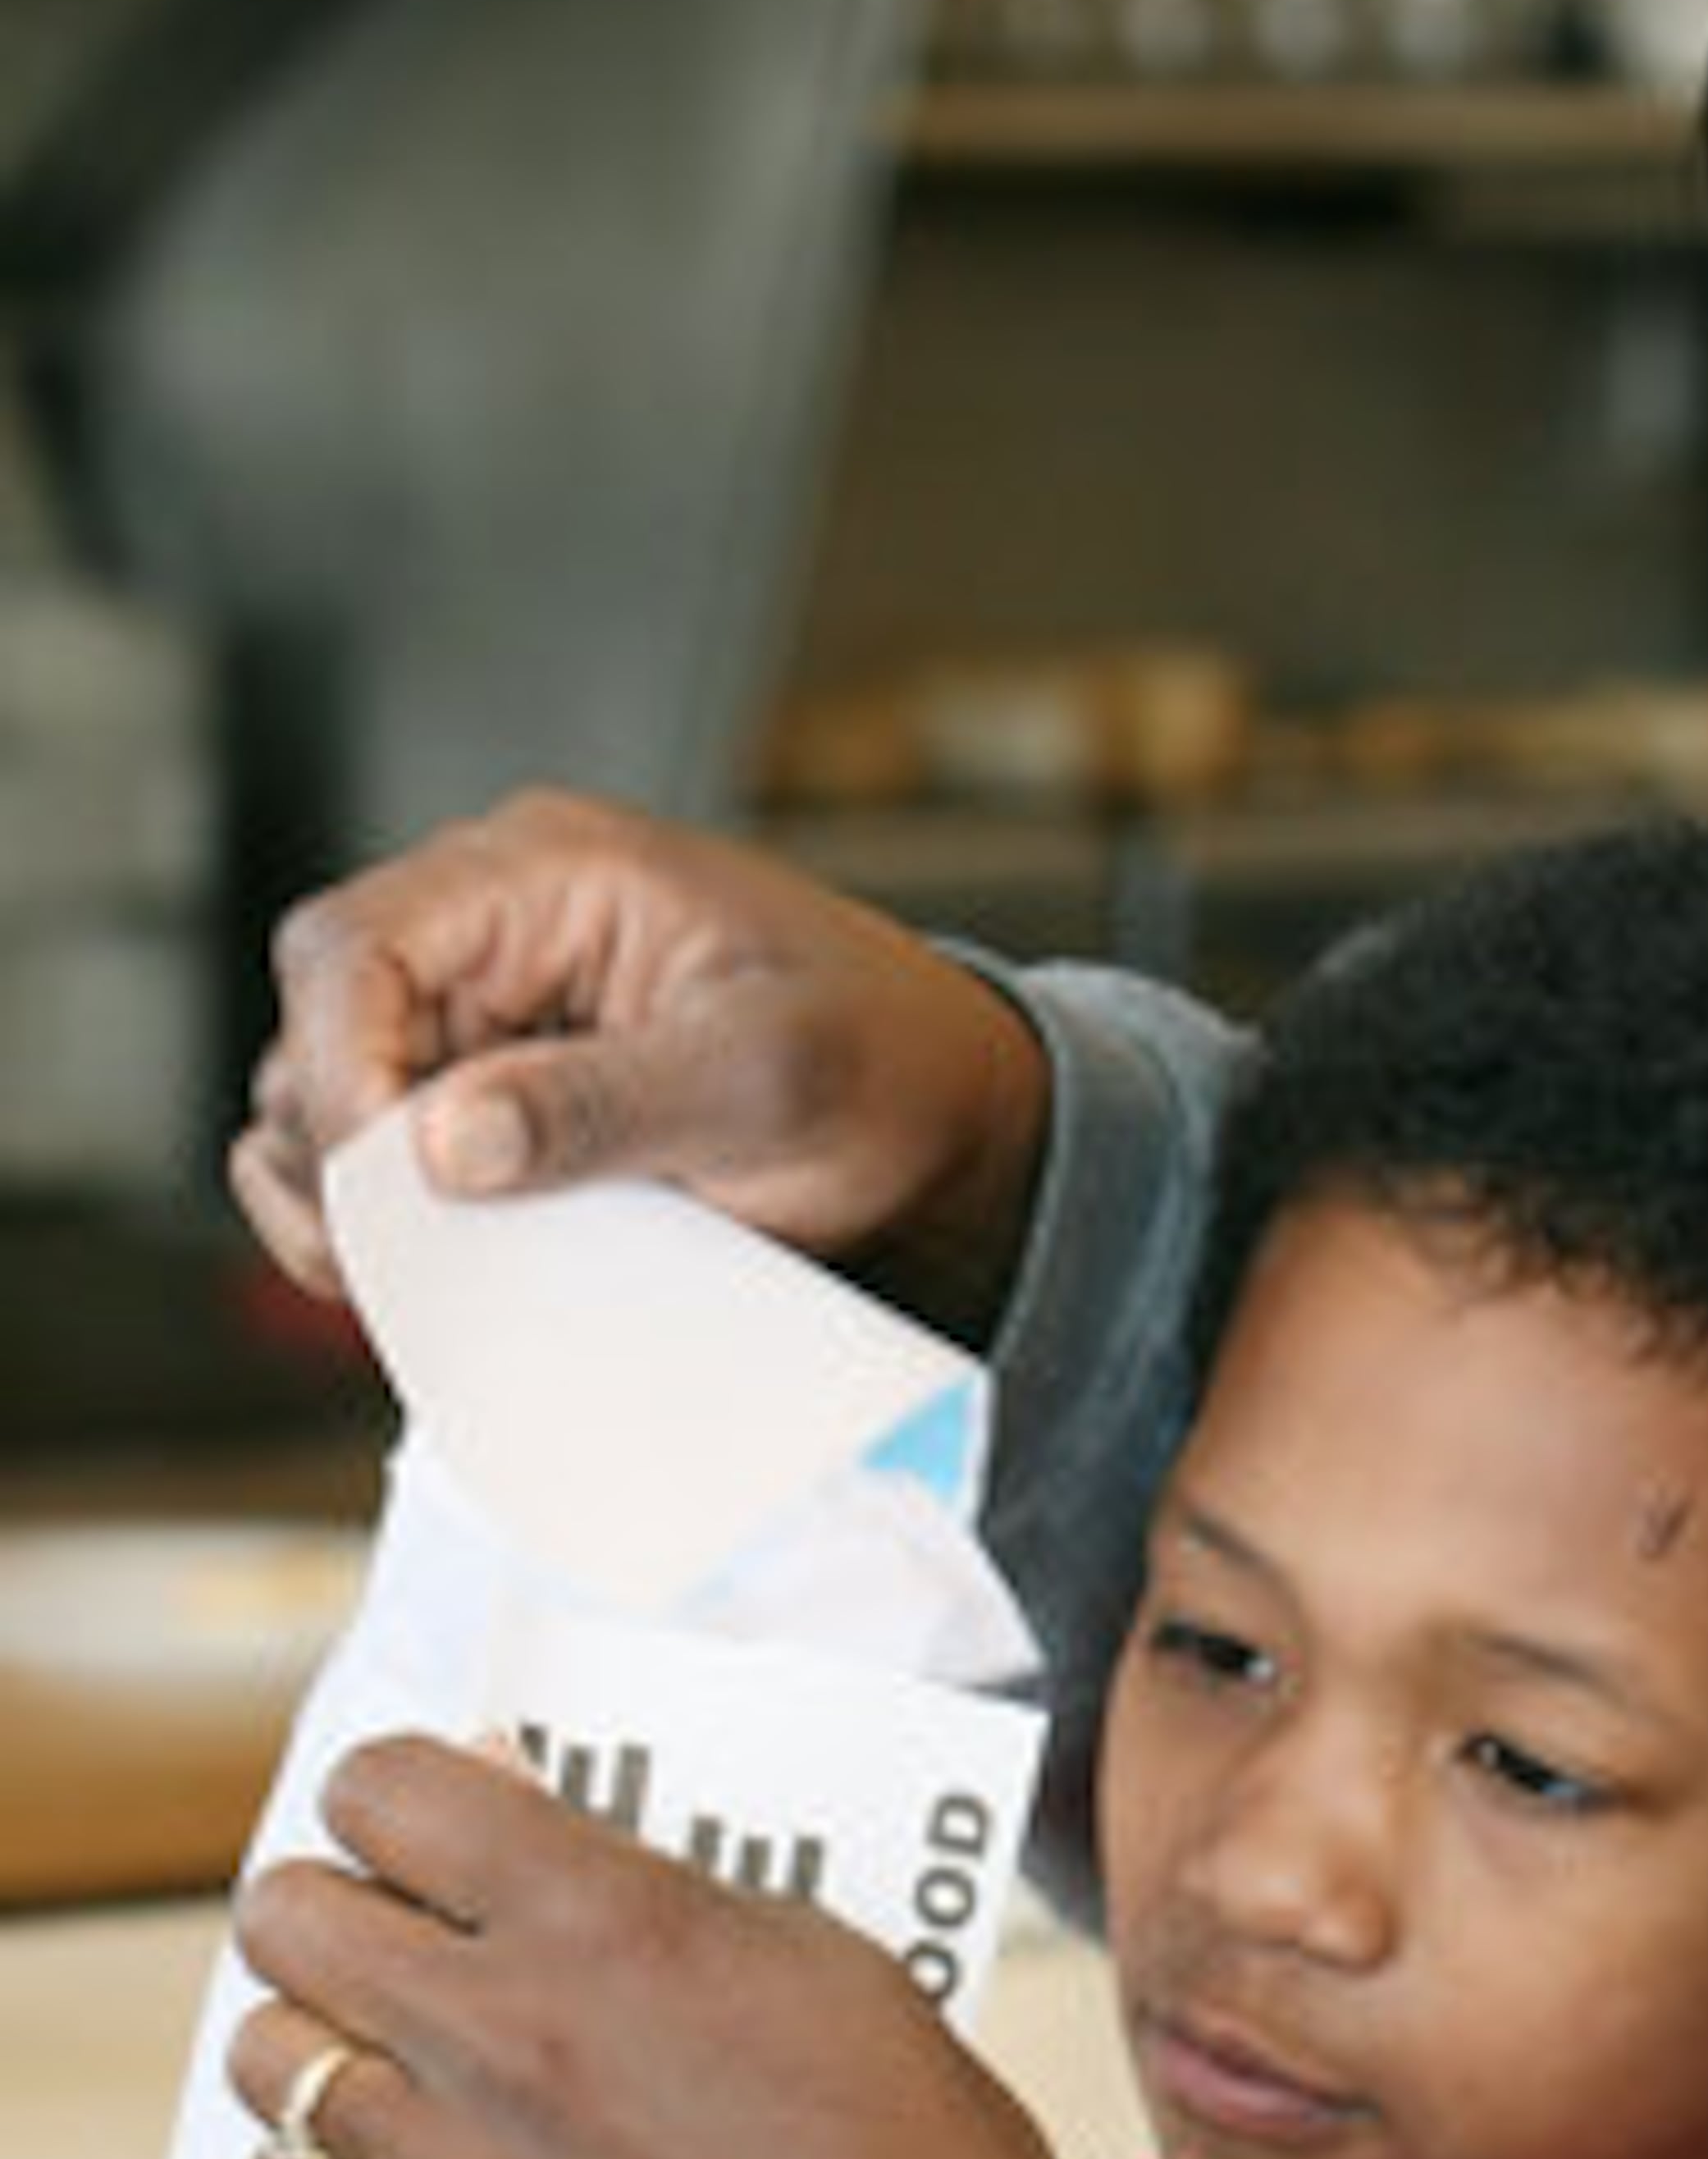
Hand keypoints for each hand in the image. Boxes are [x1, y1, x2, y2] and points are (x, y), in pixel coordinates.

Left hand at [230, 1738, 1134, 2158]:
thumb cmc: (920, 2152)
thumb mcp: (816, 1953)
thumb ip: (653, 1884)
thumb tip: (521, 1816)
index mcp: (611, 1922)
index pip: (384, 1790)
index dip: (389, 1798)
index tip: (420, 1828)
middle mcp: (512, 2036)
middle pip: (286, 1917)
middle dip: (331, 1908)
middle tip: (389, 1937)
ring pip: (272, 2064)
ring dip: (316, 2045)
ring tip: (380, 2060)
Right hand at [231, 788, 1052, 1339]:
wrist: (942, 1119)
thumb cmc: (885, 1064)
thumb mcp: (771, 1079)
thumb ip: (609, 1103)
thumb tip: (445, 1142)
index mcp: (547, 873)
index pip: (353, 948)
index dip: (339, 1072)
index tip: (397, 1189)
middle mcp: (490, 932)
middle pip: (315, 1031)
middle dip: (340, 1157)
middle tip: (412, 1268)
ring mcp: (483, 1017)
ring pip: (323, 1104)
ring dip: (348, 1205)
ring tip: (427, 1285)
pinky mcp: (491, 1099)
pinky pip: (378, 1162)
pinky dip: (382, 1230)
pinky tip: (441, 1282)